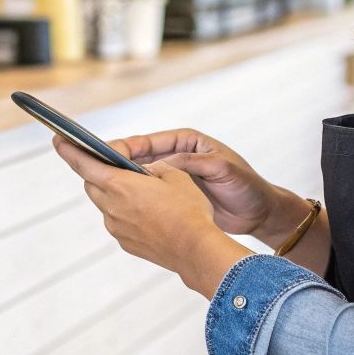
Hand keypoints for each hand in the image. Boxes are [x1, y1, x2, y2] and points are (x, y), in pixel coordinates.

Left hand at [51, 136, 247, 296]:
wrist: (196, 250)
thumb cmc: (188, 210)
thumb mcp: (174, 175)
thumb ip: (151, 169)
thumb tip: (143, 173)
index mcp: (120, 185)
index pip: (84, 164)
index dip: (69, 150)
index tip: (58, 140)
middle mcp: (111, 207)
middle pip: (92, 184)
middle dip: (98, 172)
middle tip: (112, 166)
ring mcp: (116, 227)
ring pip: (106, 204)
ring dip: (115, 194)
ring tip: (139, 192)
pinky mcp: (125, 242)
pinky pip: (118, 221)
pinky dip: (126, 213)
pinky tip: (148, 214)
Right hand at [110, 128, 295, 245]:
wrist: (259, 213)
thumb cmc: (246, 185)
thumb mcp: (222, 169)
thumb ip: (192, 164)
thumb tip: (159, 165)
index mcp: (184, 143)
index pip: (146, 142)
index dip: (124, 148)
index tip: (107, 155)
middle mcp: (174, 158)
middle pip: (135, 159)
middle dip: (116, 166)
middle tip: (94, 172)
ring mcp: (171, 179)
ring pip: (137, 180)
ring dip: (122, 185)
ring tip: (102, 192)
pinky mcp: (172, 198)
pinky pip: (146, 197)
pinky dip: (135, 202)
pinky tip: (123, 210)